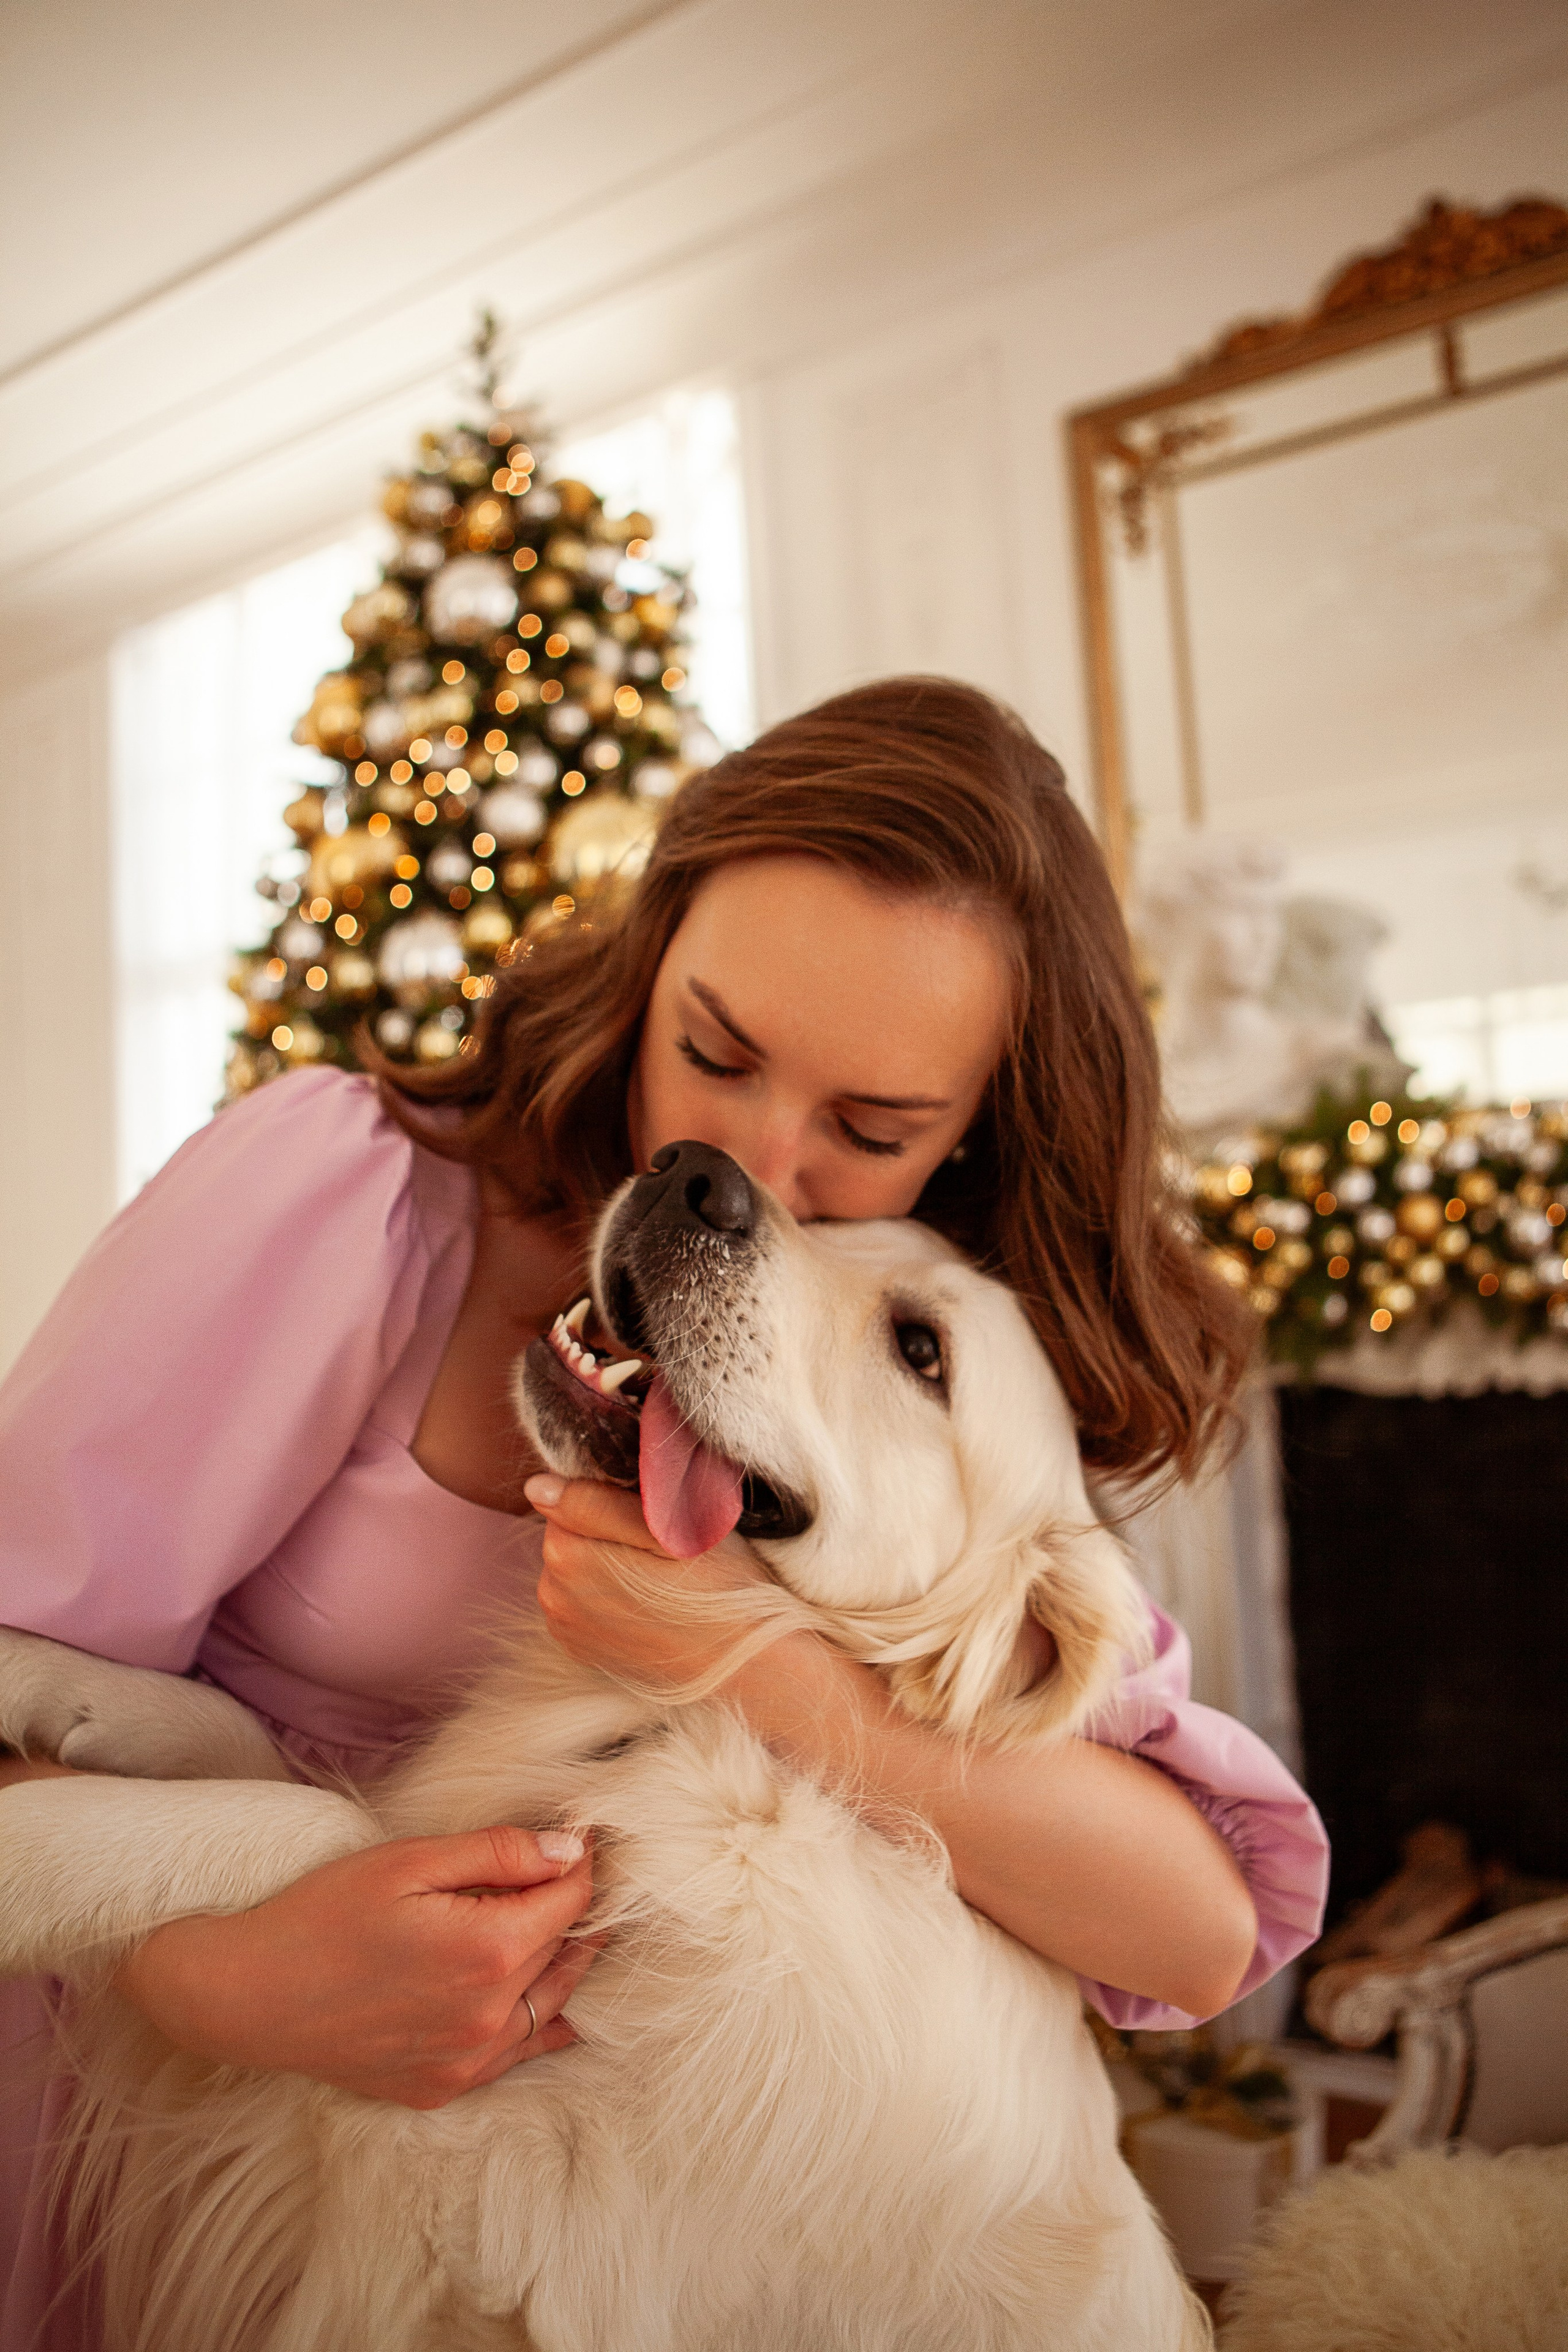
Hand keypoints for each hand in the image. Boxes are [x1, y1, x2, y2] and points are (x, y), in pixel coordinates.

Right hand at [114, 1826, 597, 2109]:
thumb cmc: (321, 1915)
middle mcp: (488, 2017)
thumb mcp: (409, 1862)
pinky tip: (538, 1993)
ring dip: (567, 1963)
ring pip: (551, 2007)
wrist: (247, 1996)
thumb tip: (570, 1848)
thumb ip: (498, 1853)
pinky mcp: (442, 2088)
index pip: (571, 1902)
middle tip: (576, 1870)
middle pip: (564, 1951)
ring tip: (569, 1924)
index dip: (582, 1863)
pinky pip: (516, 2054)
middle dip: (575, 1906)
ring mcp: (466, 2062)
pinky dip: (537, 2019)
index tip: (584, 1835)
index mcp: (488, 1953)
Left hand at [526, 1476, 767, 1688]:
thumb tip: (536, 1487)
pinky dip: (610, 1595)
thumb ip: (595, 1503)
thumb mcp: (666, 1528)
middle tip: (663, 1547)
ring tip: (660, 1577)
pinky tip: (649, 1603)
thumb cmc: (718, 1585)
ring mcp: (566, 1629)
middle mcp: (552, 1596)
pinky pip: (585, 1602)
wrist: (749, 1663)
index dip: (612, 1497)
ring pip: (577, 1568)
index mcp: (566, 1556)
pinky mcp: (585, 1651)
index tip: (654, 1515)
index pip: (568, 1498)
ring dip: (608, 1563)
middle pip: (569, 1533)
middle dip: (607, 1531)